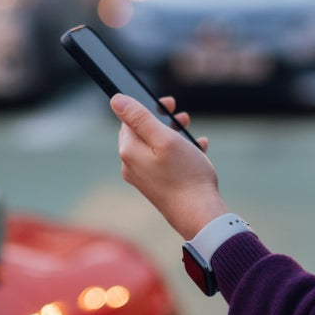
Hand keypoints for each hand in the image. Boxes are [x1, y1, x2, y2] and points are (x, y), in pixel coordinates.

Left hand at [110, 94, 230, 238]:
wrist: (199, 215)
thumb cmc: (185, 175)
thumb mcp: (164, 138)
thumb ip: (139, 117)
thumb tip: (116, 99)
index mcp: (129, 151)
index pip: (129, 119)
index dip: (148, 107)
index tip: (168, 103)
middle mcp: (131, 165)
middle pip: (142, 133)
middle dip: (162, 121)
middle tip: (182, 116)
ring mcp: (143, 178)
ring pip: (155, 146)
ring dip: (174, 135)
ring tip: (191, 131)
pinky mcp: (156, 186)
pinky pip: (164, 162)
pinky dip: (179, 152)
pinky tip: (198, 150)